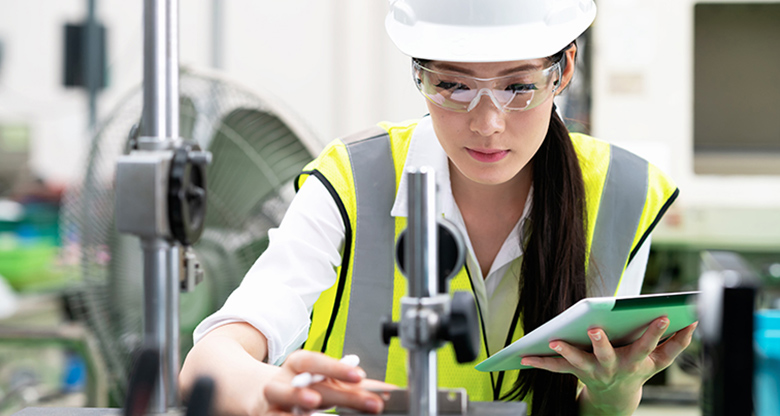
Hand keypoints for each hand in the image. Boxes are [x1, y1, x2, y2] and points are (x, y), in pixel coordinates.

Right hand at [263, 350, 384, 415]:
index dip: (337, 368)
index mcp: (299, 364)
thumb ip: (354, 385)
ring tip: (314, 402)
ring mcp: (272, 399)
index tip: (360, 375)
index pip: (317, 361)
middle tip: (369, 403)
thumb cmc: (301, 387)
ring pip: (282, 396)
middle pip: (312, 383)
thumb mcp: (325, 381)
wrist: (260, 396)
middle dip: (341, 395)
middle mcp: (284, 378)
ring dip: (298, 398)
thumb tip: (388, 391)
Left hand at [520, 318, 697, 414]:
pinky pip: (554, 368)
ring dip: (565, 351)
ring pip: (577, 361)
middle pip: (607, 354)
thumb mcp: (659, 361)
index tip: (662, 315)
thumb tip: (694, 322)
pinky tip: (523, 357)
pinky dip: (539, 362)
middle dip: (601, 342)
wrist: (615, 398)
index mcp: (634, 361)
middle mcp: (612, 367)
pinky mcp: (574, 372)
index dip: (655, 331)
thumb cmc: (638, 369)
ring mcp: (591, 370)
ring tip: (552, 341)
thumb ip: (676, 343)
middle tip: (595, 329)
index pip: (648, 344)